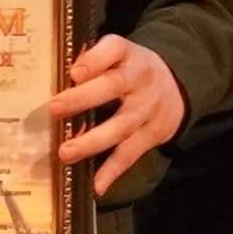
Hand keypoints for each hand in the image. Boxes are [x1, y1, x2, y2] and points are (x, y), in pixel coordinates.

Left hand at [49, 31, 184, 195]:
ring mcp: (147, 108)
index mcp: (126, 53)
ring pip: (121, 125)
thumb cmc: (130, 69)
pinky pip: (131, 153)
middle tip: (54, 109)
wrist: (179, 85)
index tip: (74, 72)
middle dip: (83, 98)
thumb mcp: (118, 55)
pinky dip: (112, 170)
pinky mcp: (153, 134)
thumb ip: (91, 60)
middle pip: (113, 86)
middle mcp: (139, 78)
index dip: (94, 60)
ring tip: (65, 153)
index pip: (113, 49)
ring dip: (92, 140)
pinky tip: (95, 185)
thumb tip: (53, 76)